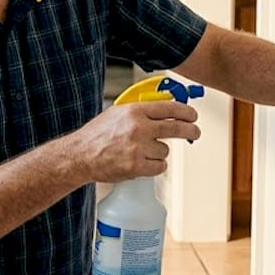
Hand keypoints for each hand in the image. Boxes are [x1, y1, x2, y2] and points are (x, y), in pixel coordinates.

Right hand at [73, 100, 200, 181]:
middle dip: (190, 130)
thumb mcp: (117, 112)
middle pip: (176, 128)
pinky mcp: (136, 167)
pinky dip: (154, 166)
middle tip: (194, 133)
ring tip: (141, 151)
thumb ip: (141, 110)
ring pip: (165, 150)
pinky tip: (141, 162)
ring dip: (158, 152)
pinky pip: (159, 166)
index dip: (186, 112)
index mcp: (134, 111)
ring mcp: (138, 148)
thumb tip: (165, 108)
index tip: (192, 116)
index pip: (169, 108)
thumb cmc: (97, 134)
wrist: (80, 155)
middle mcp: (138, 128)